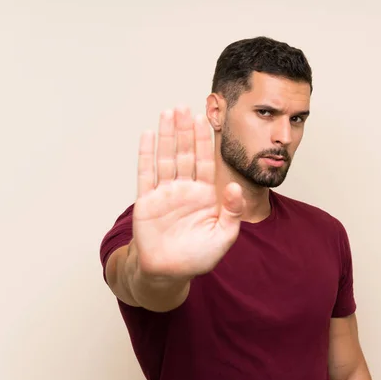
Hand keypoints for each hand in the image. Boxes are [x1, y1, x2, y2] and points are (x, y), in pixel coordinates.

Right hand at [132, 106, 244, 279]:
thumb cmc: (198, 257)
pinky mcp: (147, 201)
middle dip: (185, 130)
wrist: (169, 273)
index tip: (204, 119)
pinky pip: (146, 174)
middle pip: (185, 153)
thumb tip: (234, 186)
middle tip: (184, 106)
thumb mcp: (224, 236)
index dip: (204, 141)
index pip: (205, 161)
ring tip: (167, 112)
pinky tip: (148, 135)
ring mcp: (165, 194)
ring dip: (167, 135)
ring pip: (166, 158)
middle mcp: (185, 190)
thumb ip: (233, 211)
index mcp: (205, 196)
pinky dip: (147, 154)